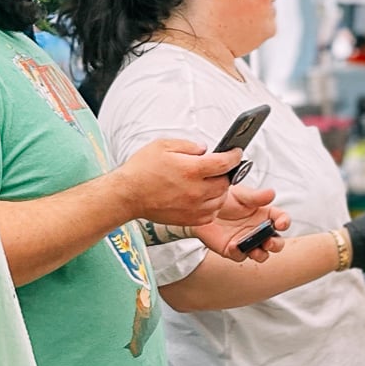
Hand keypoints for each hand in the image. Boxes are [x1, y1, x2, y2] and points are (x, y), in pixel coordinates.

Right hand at [114, 138, 242, 227]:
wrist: (128, 195)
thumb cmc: (142, 169)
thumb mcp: (163, 146)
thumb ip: (188, 146)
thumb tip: (205, 149)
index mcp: (191, 170)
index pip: (223, 163)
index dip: (234, 156)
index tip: (236, 153)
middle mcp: (196, 190)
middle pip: (225, 183)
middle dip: (225, 174)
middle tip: (218, 169)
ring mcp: (195, 207)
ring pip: (220, 200)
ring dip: (219, 190)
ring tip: (208, 182)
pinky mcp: (191, 219)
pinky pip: (211, 213)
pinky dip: (212, 205)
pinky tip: (203, 197)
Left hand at [196, 183, 291, 263]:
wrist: (201, 207)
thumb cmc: (224, 199)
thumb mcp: (240, 194)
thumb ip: (256, 196)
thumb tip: (271, 193)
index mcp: (264, 215)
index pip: (281, 219)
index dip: (284, 222)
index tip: (280, 224)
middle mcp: (259, 230)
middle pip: (276, 242)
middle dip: (276, 244)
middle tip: (268, 242)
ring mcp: (248, 242)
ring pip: (262, 254)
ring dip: (261, 254)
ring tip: (255, 250)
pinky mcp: (234, 250)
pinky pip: (240, 255)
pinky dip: (239, 252)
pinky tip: (234, 245)